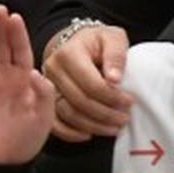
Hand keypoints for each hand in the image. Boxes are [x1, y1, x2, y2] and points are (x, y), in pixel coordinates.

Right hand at [0, 5, 55, 164]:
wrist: (7, 159)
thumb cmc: (30, 137)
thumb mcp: (46, 116)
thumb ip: (44, 93)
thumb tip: (35, 73)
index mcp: (24, 79)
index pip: (20, 50)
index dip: (18, 34)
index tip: (15, 17)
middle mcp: (5, 76)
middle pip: (1, 46)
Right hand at [41, 24, 132, 141]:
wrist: (77, 43)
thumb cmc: (97, 42)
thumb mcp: (112, 38)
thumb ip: (116, 55)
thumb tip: (115, 79)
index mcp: (68, 53)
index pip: (91, 84)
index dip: (112, 97)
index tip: (129, 102)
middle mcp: (52, 70)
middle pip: (79, 101)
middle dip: (105, 114)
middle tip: (124, 118)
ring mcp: (46, 87)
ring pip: (68, 114)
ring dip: (93, 126)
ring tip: (113, 128)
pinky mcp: (44, 100)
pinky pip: (54, 122)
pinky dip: (71, 133)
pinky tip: (89, 134)